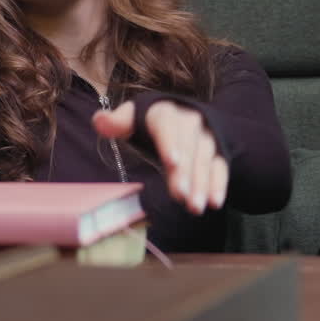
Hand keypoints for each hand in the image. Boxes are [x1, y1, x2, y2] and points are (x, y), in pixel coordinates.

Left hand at [93, 100, 227, 214]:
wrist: (182, 118)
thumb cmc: (151, 124)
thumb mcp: (133, 120)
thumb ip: (118, 122)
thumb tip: (99, 120)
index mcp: (165, 113)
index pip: (168, 126)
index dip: (170, 143)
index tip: (172, 163)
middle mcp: (189, 122)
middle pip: (188, 147)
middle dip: (185, 173)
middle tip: (181, 196)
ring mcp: (206, 137)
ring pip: (205, 159)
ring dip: (202, 183)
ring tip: (195, 207)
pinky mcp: (218, 152)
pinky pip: (220, 167)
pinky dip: (219, 184)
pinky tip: (215, 202)